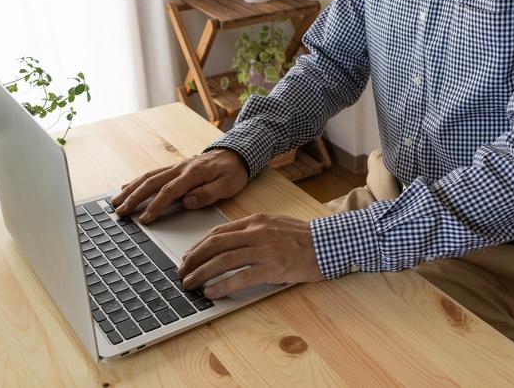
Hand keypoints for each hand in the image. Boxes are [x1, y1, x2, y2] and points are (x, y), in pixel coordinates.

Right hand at [111, 148, 246, 223]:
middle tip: (120, 212)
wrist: (236, 153)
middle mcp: (181, 168)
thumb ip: (208, 194)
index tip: (145, 219)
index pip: (169, 191)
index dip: (156, 206)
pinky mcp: (175, 168)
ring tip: (116, 202)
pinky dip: (137, 181)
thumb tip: (187, 202)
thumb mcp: (228, 185)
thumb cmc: (233, 171)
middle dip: (134, 198)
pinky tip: (126, 186)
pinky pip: (152, 173)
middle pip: (152, 183)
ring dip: (131, 189)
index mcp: (193, 173)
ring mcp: (176, 166)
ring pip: (148, 177)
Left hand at [178, 213, 324, 298]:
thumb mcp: (276, 225)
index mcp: (256, 221)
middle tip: (182, 272)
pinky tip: (212, 293)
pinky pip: (241, 277)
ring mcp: (265, 249)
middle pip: (215, 245)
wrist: (330, 243)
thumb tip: (229, 244)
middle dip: (193, 259)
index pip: (218, 232)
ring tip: (190, 284)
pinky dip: (222, 285)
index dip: (198, 246)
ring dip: (202, 273)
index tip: (188, 257)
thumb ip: (253, 231)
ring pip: (223, 260)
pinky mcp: (274, 267)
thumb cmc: (305, 237)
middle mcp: (257, 232)